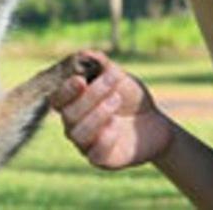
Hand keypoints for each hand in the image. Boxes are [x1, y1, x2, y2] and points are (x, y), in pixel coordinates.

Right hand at [50, 51, 173, 169]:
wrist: (155, 122)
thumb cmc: (130, 97)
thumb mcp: (119, 78)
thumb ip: (103, 66)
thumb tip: (86, 53)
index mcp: (73, 103)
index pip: (57, 99)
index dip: (65, 90)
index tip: (80, 79)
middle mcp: (74, 124)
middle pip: (68, 114)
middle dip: (90, 97)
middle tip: (111, 82)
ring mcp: (86, 144)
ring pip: (77, 133)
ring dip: (96, 115)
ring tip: (115, 101)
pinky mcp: (101, 159)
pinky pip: (94, 153)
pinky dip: (104, 138)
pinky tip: (116, 125)